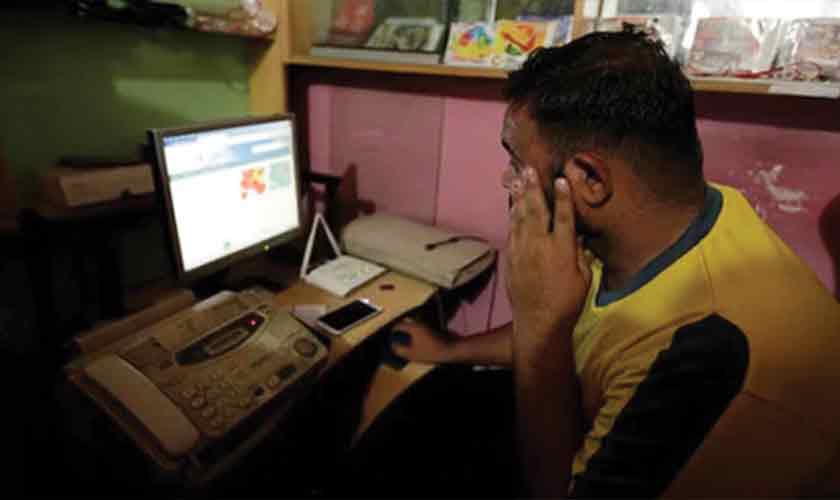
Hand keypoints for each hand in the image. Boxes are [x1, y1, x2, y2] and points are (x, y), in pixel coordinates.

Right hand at [388, 318, 454, 363]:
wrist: (449, 350)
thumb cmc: (430, 352)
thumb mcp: (412, 354)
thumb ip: (400, 350)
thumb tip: (393, 347)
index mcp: (413, 327)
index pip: (398, 325)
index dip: (393, 331)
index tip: (390, 337)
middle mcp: (420, 323)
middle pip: (406, 323)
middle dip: (401, 329)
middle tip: (398, 338)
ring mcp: (427, 325)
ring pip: (414, 325)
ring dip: (409, 331)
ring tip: (407, 341)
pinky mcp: (433, 329)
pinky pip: (421, 329)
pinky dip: (417, 334)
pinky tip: (417, 342)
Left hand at [506, 166, 591, 341]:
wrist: (538, 322)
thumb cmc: (567, 303)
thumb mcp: (583, 278)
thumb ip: (579, 253)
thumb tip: (577, 235)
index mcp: (562, 250)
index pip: (564, 217)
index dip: (564, 197)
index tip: (561, 179)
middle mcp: (540, 246)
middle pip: (536, 210)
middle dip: (533, 187)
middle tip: (529, 168)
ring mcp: (522, 251)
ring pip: (520, 217)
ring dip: (520, 196)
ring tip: (518, 178)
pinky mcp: (511, 258)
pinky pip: (511, 231)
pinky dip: (513, 216)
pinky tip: (513, 205)